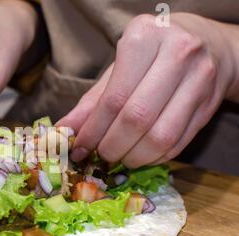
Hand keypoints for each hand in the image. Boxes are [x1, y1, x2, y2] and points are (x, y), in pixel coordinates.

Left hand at [58, 13, 238, 167]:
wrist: (208, 45)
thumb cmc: (151, 56)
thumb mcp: (117, 69)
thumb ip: (91, 102)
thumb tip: (64, 131)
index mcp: (145, 38)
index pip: (114, 98)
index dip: (93, 131)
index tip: (79, 148)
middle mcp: (178, 54)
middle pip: (137, 118)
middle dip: (112, 147)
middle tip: (100, 155)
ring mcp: (200, 79)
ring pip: (160, 136)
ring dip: (133, 157)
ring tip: (119, 158)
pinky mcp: (210, 105)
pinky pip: (178, 143)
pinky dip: (154, 157)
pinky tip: (140, 154)